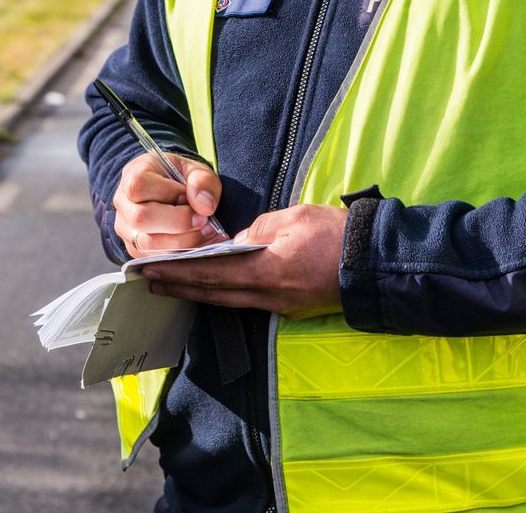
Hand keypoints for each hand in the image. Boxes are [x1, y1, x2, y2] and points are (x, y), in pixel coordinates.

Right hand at [113, 152, 221, 257]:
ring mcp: (125, 228)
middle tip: (203, 219)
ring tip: (204, 231)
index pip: (138, 186)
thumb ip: (203, 181)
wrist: (171, 193)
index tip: (189, 196)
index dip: (168, 193)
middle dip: (179, 222)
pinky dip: (180, 252)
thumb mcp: (195, 170)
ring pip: (147, 243)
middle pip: (140, 218)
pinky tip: (197, 241)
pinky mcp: (135, 249)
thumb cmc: (180, 179)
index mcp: (132, 174)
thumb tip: (205, 206)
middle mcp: (123, 203)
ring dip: (182, 240)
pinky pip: (154, 257)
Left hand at [142, 204, 346, 318]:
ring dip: (200, 292)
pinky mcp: (292, 308)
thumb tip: (238, 242)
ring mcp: (281, 306)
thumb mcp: (294, 218)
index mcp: (266, 271)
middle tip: (149, 282)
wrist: (375, 262)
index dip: (177, 272)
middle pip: (214, 293)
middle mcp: (269, 296)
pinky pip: (249, 302)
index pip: (210, 273)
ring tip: (173, 285)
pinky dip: (225, 295)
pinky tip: (214, 288)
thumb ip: (259, 230)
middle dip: (180, 287)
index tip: (150, 270)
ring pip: (230, 301)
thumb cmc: (337, 234)